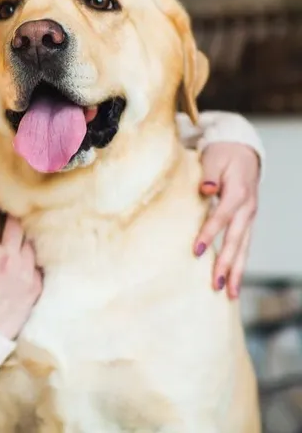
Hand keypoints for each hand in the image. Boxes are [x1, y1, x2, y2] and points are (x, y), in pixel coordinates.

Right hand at [0, 212, 42, 338]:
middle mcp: (9, 257)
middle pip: (17, 226)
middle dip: (12, 218)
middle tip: (11, 216)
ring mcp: (25, 272)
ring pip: (31, 244)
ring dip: (24, 240)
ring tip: (21, 240)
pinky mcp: (36, 287)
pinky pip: (38, 266)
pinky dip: (31, 262)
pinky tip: (26, 262)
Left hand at [194, 142, 260, 298]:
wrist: (243, 151)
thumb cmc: (223, 155)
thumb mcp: (214, 158)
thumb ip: (209, 174)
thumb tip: (207, 189)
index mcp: (238, 192)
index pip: (222, 216)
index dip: (210, 233)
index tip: (196, 250)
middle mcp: (247, 208)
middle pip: (237, 240)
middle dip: (227, 264)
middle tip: (216, 285)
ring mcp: (249, 217)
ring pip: (245, 248)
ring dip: (237, 271)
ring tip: (229, 294)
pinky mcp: (247, 222)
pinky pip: (244, 246)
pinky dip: (239, 264)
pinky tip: (233, 281)